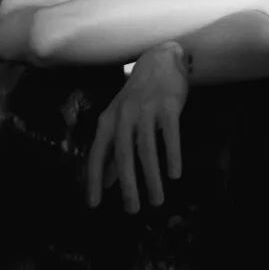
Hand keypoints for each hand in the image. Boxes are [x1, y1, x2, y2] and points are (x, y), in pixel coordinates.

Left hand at [86, 44, 187, 213]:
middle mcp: (124, 115)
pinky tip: (175, 174)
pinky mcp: (168, 106)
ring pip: (147, 150)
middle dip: (127, 185)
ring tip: (157, 200)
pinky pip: (170, 135)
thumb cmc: (139, 97)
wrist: (162, 60)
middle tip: (132, 209)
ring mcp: (146, 110)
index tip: (93, 204)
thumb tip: (106, 182)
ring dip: (152, 177)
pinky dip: (172, 156)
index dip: (94, 179)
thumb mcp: (121, 120)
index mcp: (109, 120)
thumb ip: (114, 150)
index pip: (98, 153)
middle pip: (124, 155)